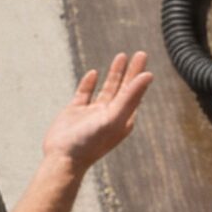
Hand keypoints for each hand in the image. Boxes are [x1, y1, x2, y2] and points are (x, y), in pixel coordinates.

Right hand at [40, 52, 151, 171]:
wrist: (63, 158)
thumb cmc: (91, 142)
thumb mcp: (114, 117)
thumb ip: (131, 96)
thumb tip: (148, 75)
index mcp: (122, 119)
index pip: (134, 91)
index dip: (139, 74)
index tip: (143, 57)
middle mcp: (110, 115)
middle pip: (124, 88)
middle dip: (131, 71)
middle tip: (140, 54)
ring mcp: (92, 113)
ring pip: (107, 89)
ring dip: (114, 74)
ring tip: (121, 57)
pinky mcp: (75, 113)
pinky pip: (84, 94)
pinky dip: (89, 83)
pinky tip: (93, 73)